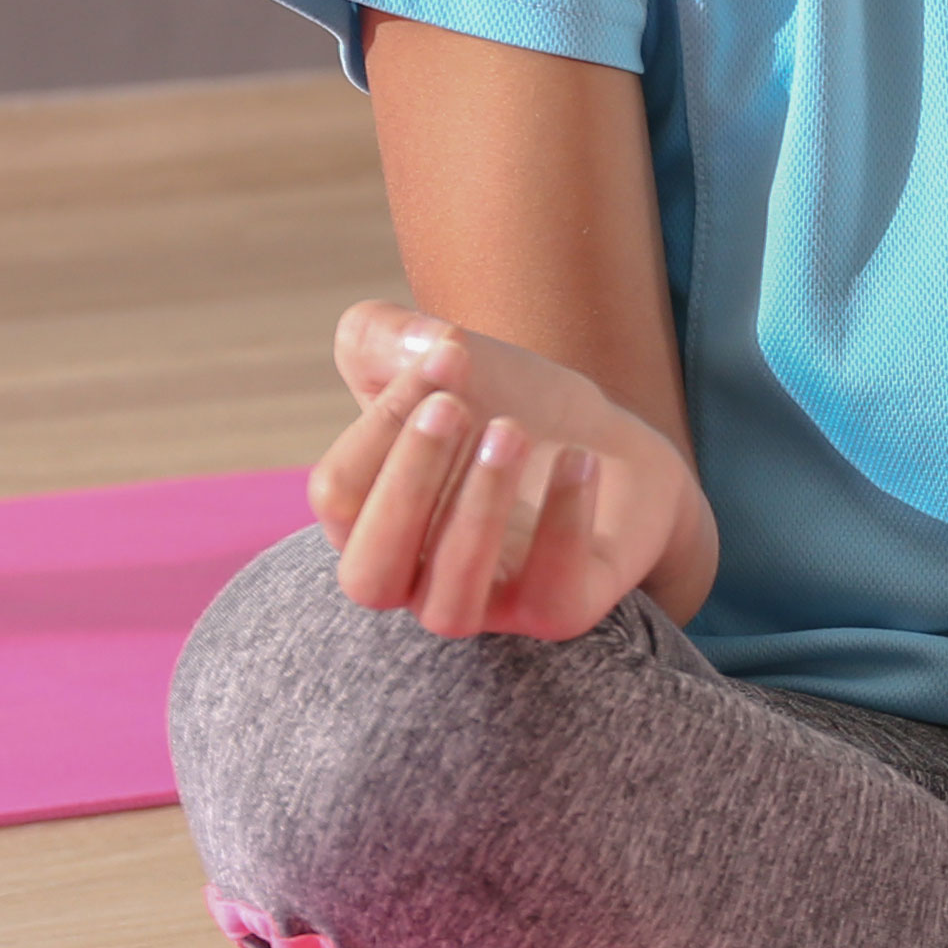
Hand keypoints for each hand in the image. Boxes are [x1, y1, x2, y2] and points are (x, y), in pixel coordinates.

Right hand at [308, 304, 693, 642]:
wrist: (609, 446)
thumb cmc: (507, 408)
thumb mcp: (444, 356)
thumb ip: (386, 337)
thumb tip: (396, 337)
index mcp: (370, 522)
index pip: (339, 496)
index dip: (383, 422)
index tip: (446, 349)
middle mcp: (415, 578)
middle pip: (370, 575)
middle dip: (407, 487)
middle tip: (454, 407)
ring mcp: (488, 605)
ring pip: (450, 605)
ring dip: (476, 510)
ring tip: (512, 430)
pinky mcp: (559, 610)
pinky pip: (550, 601)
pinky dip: (562, 526)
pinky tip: (580, 457)